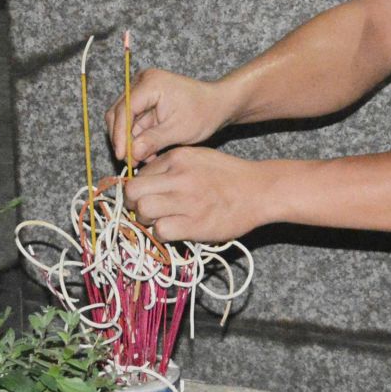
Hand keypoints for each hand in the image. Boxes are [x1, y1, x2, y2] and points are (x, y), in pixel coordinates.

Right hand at [105, 67, 230, 166]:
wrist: (218, 105)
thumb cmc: (204, 112)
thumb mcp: (179, 130)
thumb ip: (153, 141)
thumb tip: (132, 154)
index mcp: (150, 83)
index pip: (124, 109)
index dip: (120, 135)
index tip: (122, 156)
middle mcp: (142, 82)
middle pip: (118, 113)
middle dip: (123, 139)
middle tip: (130, 162)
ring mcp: (142, 91)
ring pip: (123, 120)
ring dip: (130, 141)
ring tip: (142, 160)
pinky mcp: (145, 102)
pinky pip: (133, 122)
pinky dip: (138, 138)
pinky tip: (147, 153)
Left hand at [122, 146, 267, 244]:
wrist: (260, 190)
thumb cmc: (229, 176)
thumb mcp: (198, 157)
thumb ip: (172, 166)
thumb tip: (144, 181)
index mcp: (177, 157)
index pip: (138, 174)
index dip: (138, 189)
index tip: (144, 198)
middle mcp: (178, 176)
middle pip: (132, 191)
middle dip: (130, 204)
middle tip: (141, 211)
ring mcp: (187, 200)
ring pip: (142, 210)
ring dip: (144, 220)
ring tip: (157, 222)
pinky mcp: (195, 223)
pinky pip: (161, 230)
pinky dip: (162, 234)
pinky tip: (173, 231)